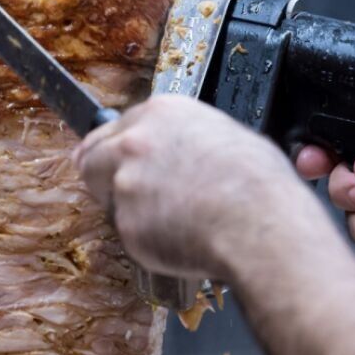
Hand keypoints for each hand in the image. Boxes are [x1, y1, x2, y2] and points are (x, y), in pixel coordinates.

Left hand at [76, 95, 310, 280]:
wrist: (262, 225)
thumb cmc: (259, 185)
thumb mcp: (227, 135)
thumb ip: (184, 137)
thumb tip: (182, 148)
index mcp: (161, 114)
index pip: (114, 128)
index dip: (115, 149)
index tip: (112, 160)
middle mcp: (135, 143)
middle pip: (92, 157)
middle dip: (102, 175)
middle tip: (120, 194)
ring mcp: (126, 183)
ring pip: (110, 199)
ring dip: (129, 210)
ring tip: (172, 220)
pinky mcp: (127, 223)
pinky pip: (130, 234)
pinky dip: (147, 241)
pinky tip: (179, 238)